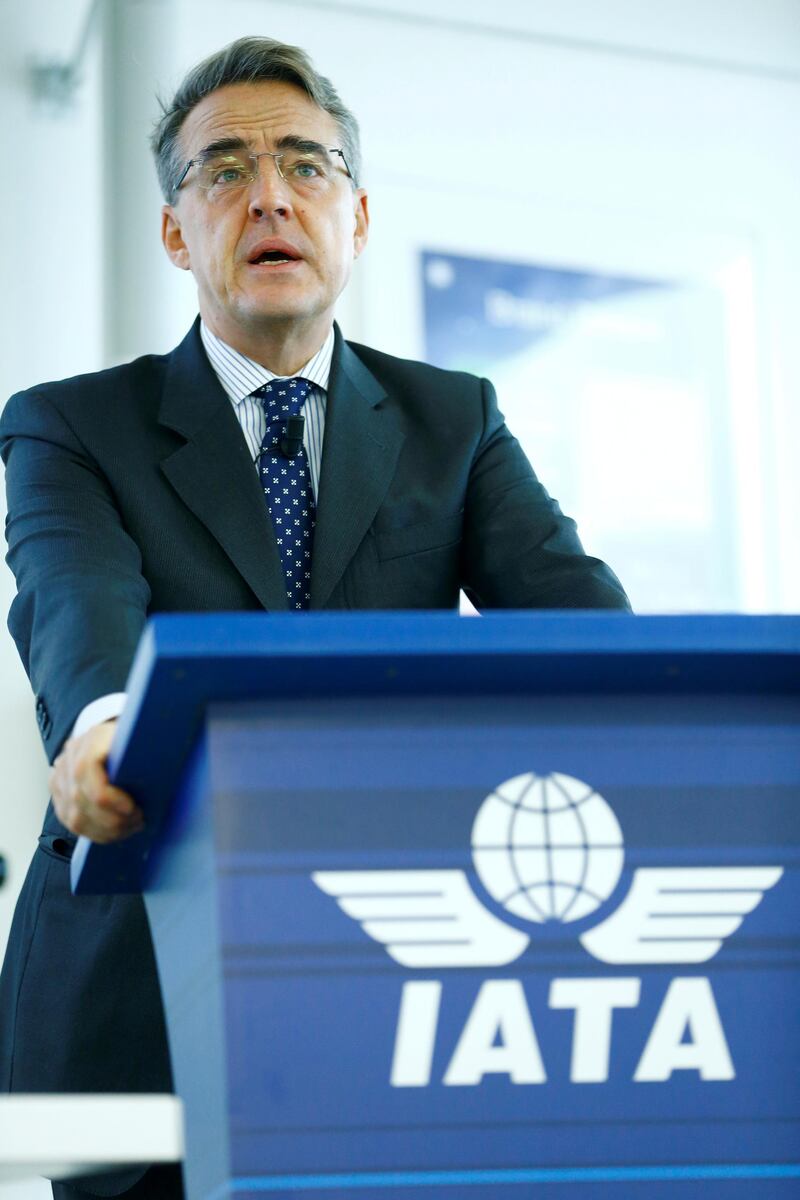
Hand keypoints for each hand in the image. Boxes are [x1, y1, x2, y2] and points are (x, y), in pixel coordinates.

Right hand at [49, 720, 143, 842]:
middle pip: (81, 798)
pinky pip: (71, 822)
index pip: (86, 769)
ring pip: (75, 816)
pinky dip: (95, 833)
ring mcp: (61, 775)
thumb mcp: (146, 742)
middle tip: (138, 820)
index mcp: (94, 737)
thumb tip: (165, 770)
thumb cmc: (137, 743)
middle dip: (113, 819)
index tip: (132, 807)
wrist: (118, 739)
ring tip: (129, 827)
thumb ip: (150, 755)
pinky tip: (114, 831)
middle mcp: (72, 755)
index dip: (108, 796)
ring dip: (106, 830)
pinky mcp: (58, 793)